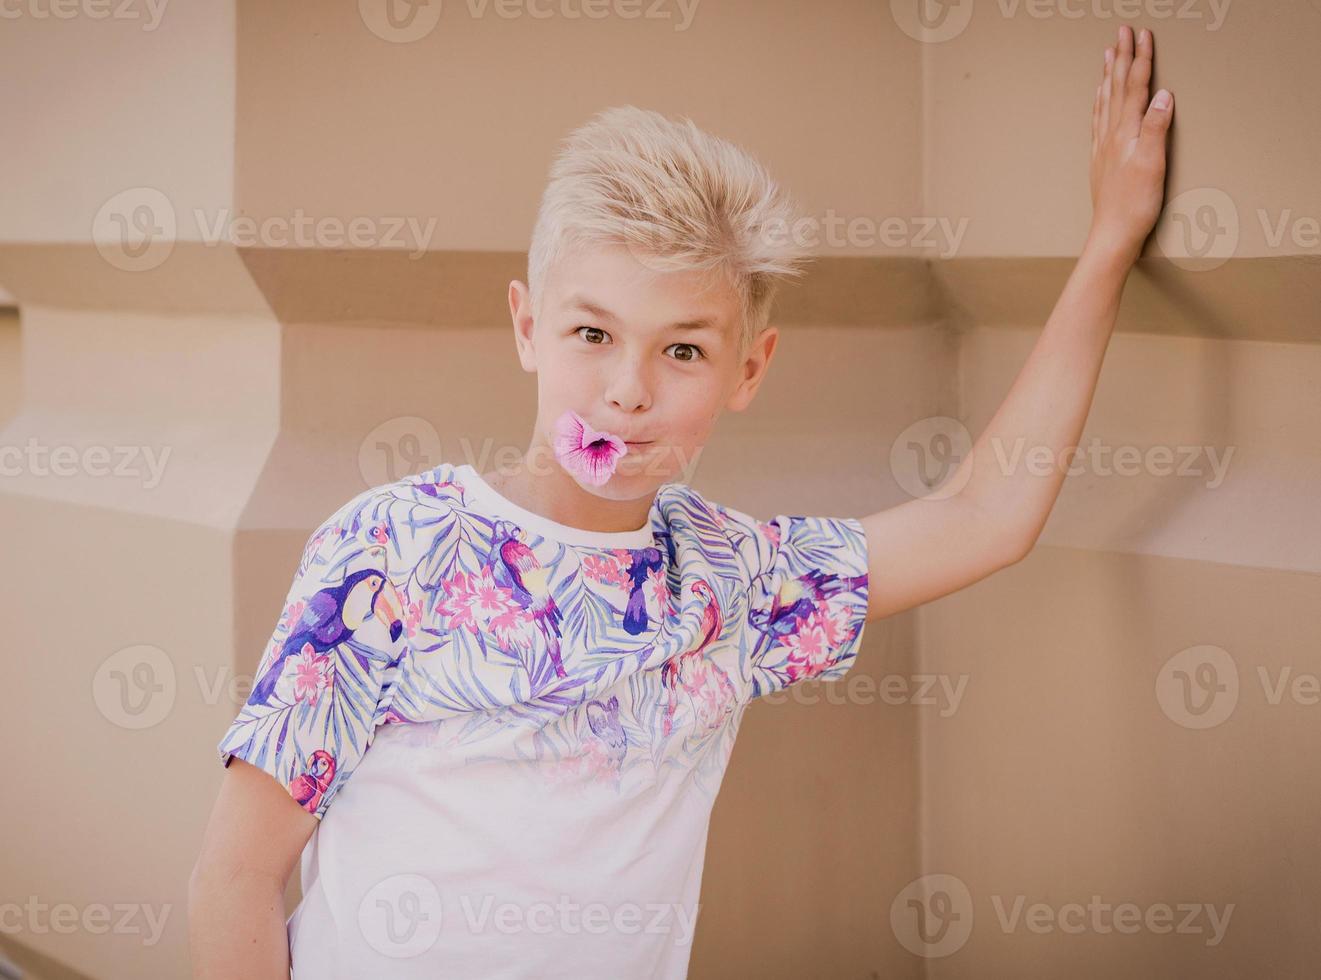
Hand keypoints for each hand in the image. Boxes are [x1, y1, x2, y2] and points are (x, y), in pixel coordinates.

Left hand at [1088, 24, 1173, 265]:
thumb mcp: (1153, 163)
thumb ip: (1157, 127)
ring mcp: (1103, 147)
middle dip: (1121, 57)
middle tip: (1122, 32)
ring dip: (1108, 76)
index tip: (1143, 34)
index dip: (1141, 58)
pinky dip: (1100, 103)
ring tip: (1107, 55)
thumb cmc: (1135, 204)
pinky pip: (1098, 121)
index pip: (1136, 86)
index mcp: (1126, 131)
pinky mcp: (1101, 160)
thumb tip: (1164, 94)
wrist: (1111, 234)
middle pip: (1117, 87)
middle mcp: (1110, 135)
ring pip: (1105, 101)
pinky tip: (1100, 100)